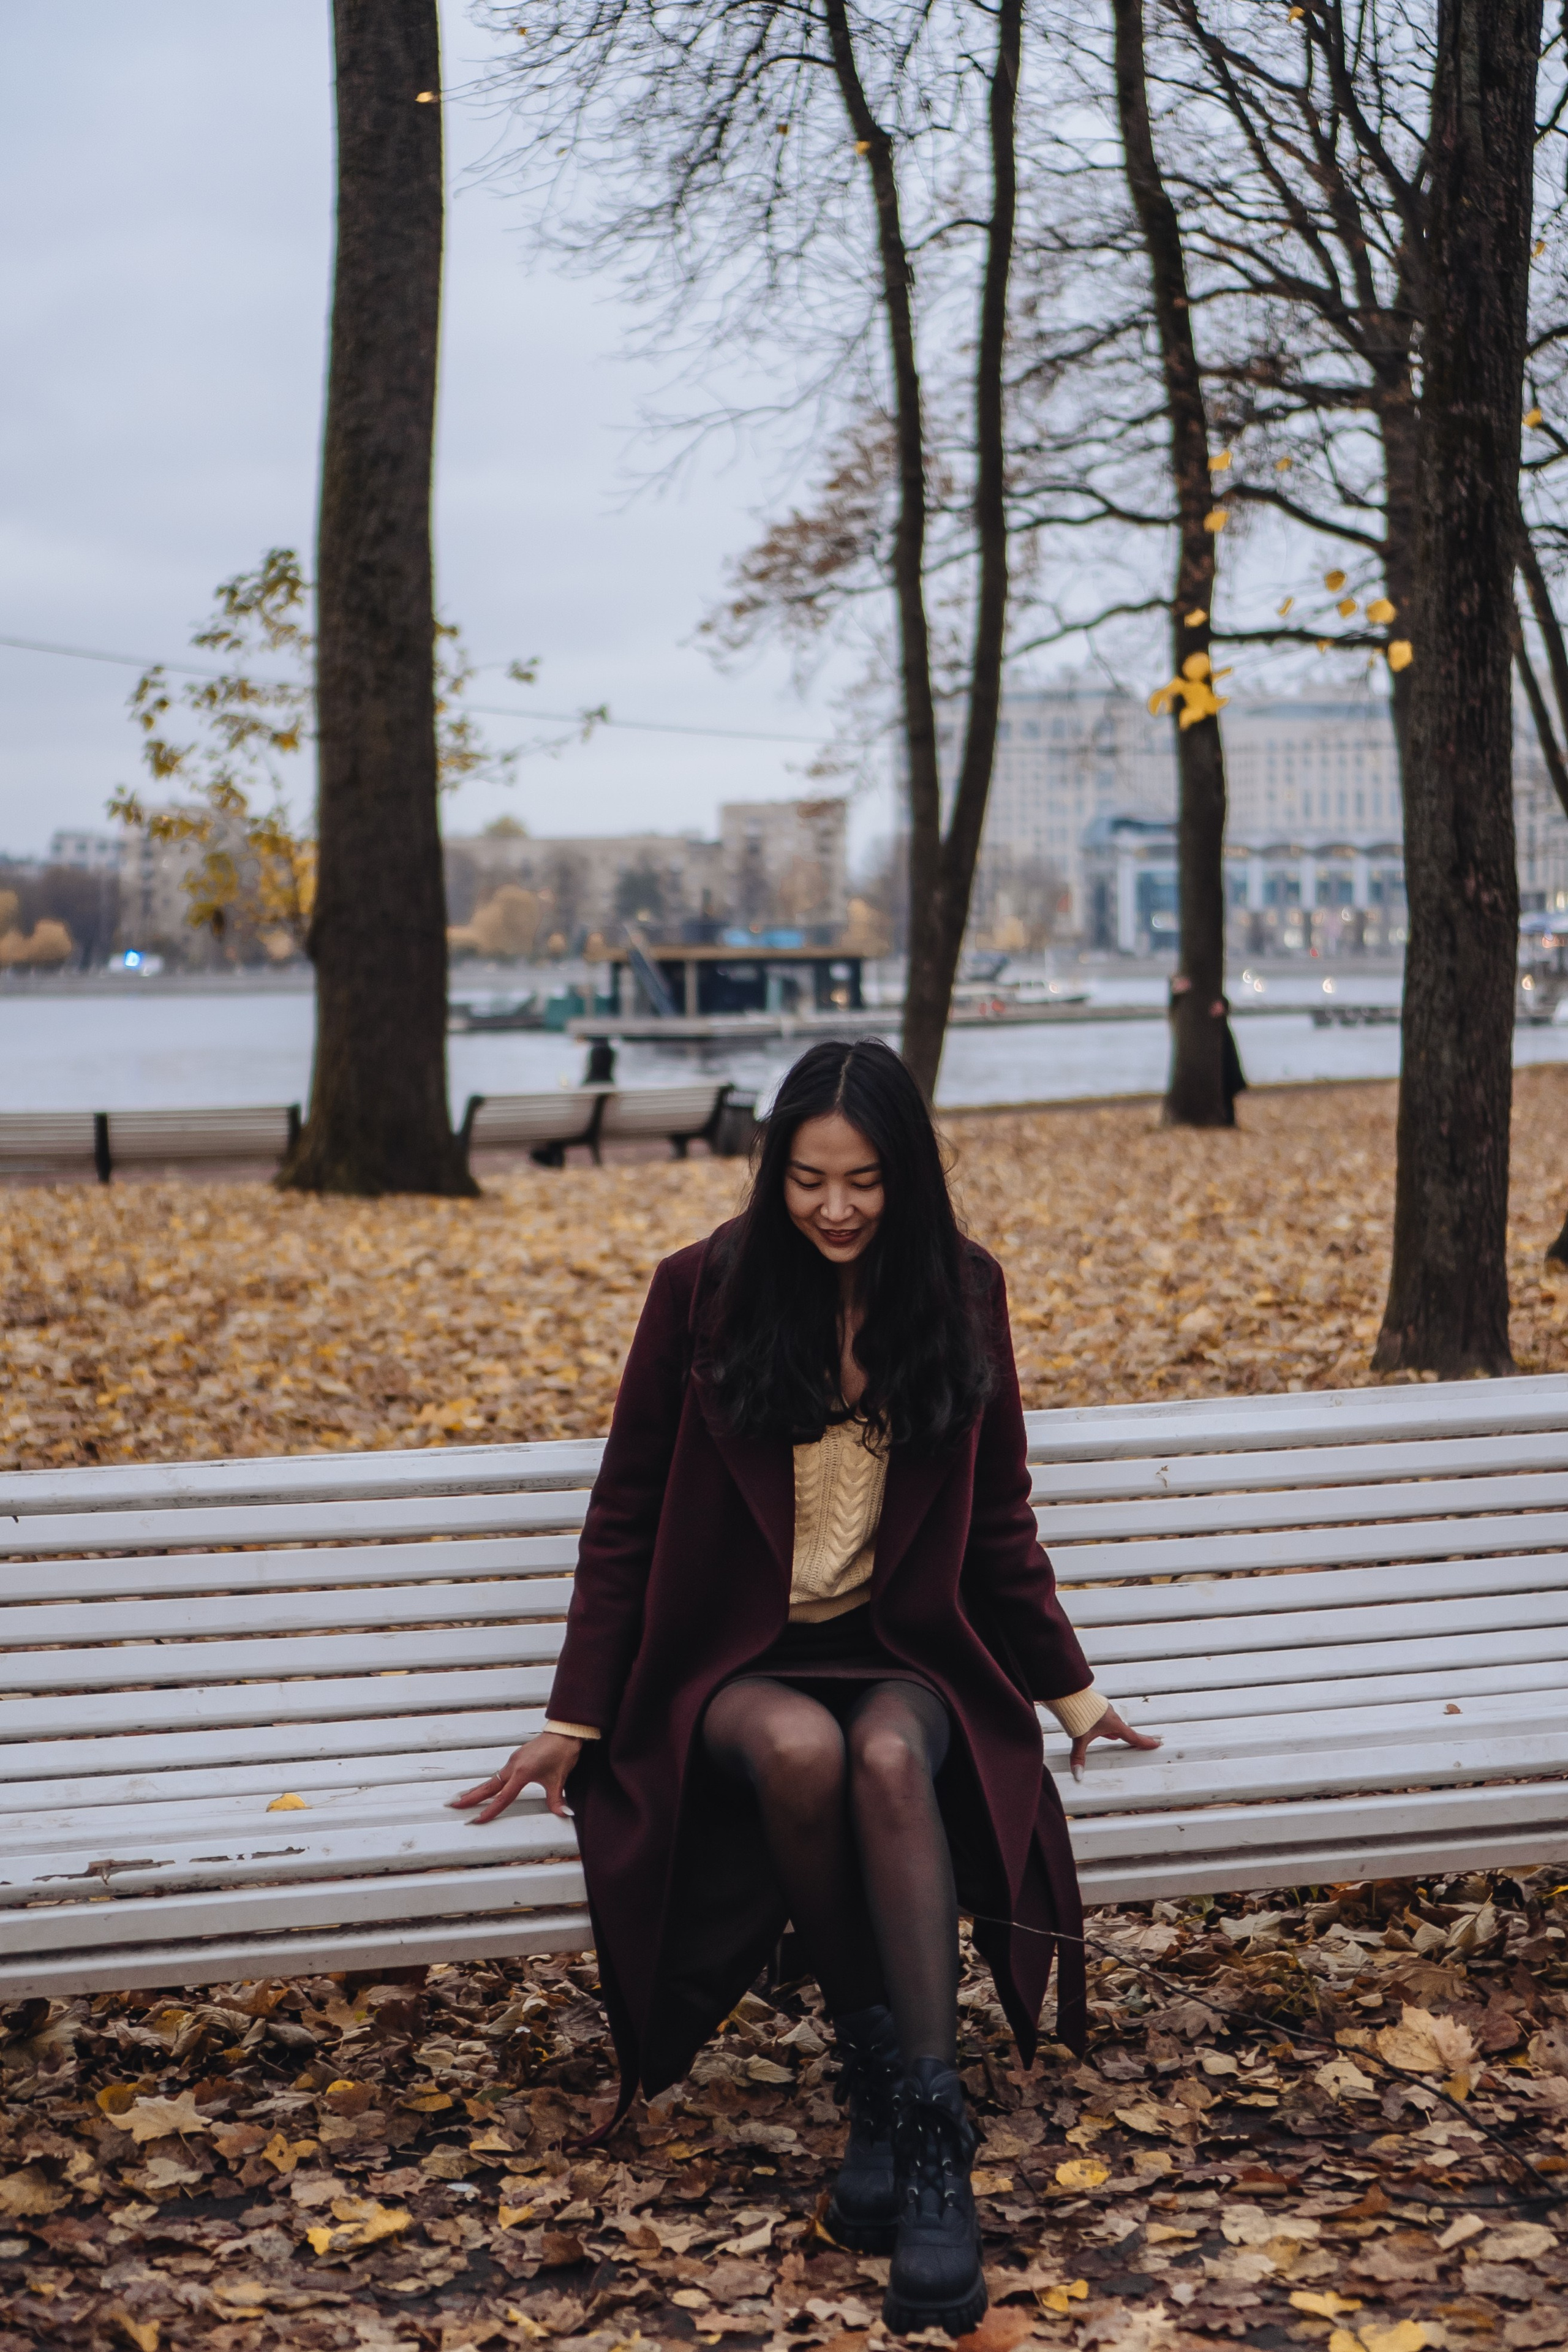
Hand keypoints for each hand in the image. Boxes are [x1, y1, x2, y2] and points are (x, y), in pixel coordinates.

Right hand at [451, 1732, 582, 1823]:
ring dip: (478, 1789)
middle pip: (488, 1786)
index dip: (490, 1811)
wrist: (565, 1732)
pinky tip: (487, 1787)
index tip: (477, 1820)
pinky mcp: (517, 1757)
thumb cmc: (562, 1751)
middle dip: (470, 1797)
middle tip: (453, 1804)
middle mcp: (514, 1766)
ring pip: (492, 1779)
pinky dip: (490, 1781)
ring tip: (464, 1797)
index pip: (503, 1797)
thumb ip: (557, 1799)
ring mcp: (514, 1760)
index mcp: (522, 1772)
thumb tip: (562, 1813)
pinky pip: (500, 1773)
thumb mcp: (559, 1779)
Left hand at [1070, 1705, 1160, 1782]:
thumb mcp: (1080, 1738)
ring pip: (1111, 1722)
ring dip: (1113, 1730)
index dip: (1144, 1742)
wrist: (1069, 1693)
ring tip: (1114, 1736)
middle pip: (1123, 1729)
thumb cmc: (1078, 1711)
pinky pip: (1102, 1716)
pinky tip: (1096, 1725)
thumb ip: (1079, 1757)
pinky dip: (1103, 1723)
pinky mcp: (1094, 1705)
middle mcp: (1111, 1715)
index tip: (1155, 1743)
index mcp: (1113, 1724)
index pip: (1132, 1737)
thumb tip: (1078, 1772)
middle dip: (1130, 1737)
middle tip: (1139, 1741)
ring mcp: (1103, 1709)